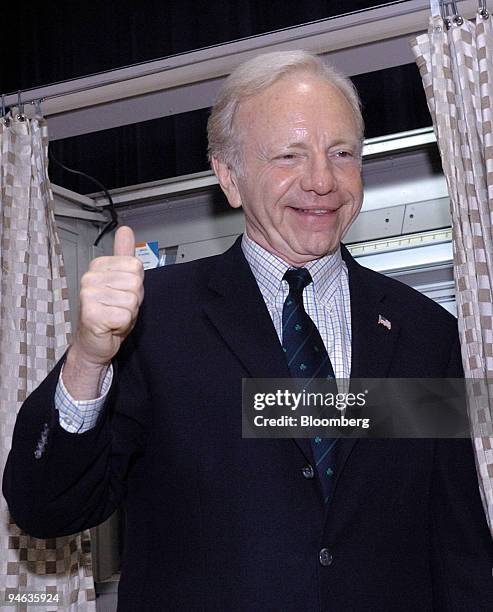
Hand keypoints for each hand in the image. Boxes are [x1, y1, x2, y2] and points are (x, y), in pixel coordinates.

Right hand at [71, 226, 143, 367]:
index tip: (121, 294)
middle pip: (135, 283)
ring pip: (131, 300)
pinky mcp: (91, 314)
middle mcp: (90, 277)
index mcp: (98, 266)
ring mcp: (88, 295)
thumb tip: (125, 230)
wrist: (94, 342)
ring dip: (128, 313)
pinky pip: (125, 315)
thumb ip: (124, 256)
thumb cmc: (109, 313)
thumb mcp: (122, 282)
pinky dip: (123, 325)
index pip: (136, 267)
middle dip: (133, 300)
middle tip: (118, 308)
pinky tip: (111, 325)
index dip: (136, 285)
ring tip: (114, 316)